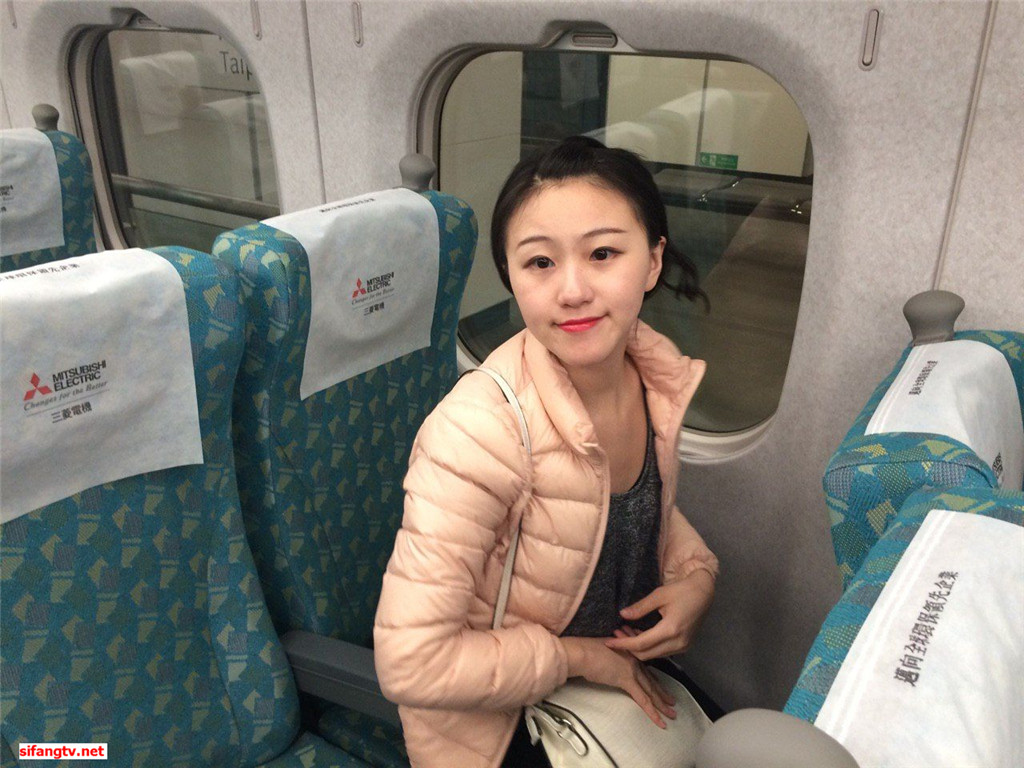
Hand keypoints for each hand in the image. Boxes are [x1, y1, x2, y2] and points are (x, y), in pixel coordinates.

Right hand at [560, 636, 676, 727]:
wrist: (581, 651)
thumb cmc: (585, 650)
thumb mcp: (603, 650)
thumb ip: (612, 657)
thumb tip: (609, 664)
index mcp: (630, 652)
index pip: (645, 670)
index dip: (654, 680)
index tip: (660, 688)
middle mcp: (635, 660)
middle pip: (651, 680)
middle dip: (662, 694)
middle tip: (672, 703)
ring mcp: (633, 670)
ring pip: (651, 691)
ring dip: (662, 705)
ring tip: (671, 714)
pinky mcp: (627, 680)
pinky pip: (642, 699)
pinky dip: (652, 712)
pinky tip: (659, 721)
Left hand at [604, 569, 713, 660]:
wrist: (704, 592)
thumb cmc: (681, 590)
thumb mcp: (659, 595)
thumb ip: (640, 607)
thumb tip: (622, 615)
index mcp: (670, 630)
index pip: (640, 644)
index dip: (622, 644)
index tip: (608, 641)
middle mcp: (677, 643)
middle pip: (645, 654)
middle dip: (628, 647)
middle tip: (616, 633)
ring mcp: (682, 647)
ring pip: (653, 655)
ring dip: (638, 647)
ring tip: (625, 632)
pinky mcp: (684, 646)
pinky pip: (662, 652)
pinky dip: (649, 647)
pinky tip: (640, 634)